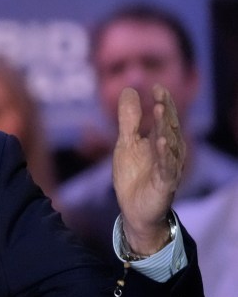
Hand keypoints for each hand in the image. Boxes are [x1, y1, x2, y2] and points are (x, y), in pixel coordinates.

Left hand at [112, 84, 183, 255]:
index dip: (162, 102)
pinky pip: (167, 167)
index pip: (163, 117)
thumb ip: (129, 119)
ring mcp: (168, 167)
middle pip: (168, 127)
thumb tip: (130, 89)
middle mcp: (168, 151)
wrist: (134, 210)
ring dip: (165, 127)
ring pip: (170, 144)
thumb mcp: (126, 142)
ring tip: (160, 111)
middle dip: (165, 111)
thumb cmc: (133, 175)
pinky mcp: (165, 183)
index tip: (156, 86)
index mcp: (159, 140)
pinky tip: (162, 141)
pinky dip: (165, 154)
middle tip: (159, 95)